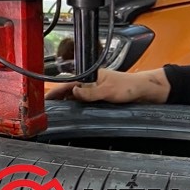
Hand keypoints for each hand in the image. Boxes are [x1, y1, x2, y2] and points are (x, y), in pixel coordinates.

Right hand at [46, 67, 169, 103]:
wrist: (144, 91)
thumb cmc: (129, 86)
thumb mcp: (107, 91)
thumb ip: (90, 93)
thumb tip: (73, 92)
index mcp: (90, 76)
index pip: (68, 84)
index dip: (55, 92)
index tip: (45, 99)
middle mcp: (91, 82)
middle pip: (70, 91)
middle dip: (58, 98)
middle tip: (47, 109)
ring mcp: (96, 90)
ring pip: (77, 97)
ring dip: (68, 103)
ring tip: (57, 112)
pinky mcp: (101, 97)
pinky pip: (85, 102)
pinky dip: (78, 106)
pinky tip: (74, 113)